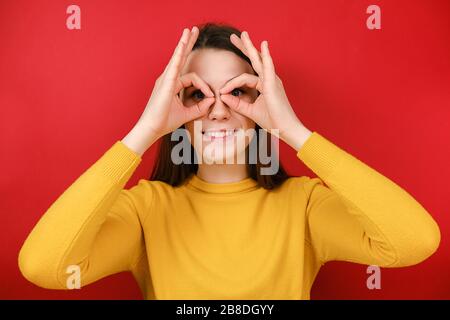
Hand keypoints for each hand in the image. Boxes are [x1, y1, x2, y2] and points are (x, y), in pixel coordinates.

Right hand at [137, 26, 215, 139]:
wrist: (152, 129)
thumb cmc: (165, 122)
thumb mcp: (187, 114)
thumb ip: (199, 108)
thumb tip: (212, 101)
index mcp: (172, 85)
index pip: (192, 78)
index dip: (204, 86)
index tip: (211, 97)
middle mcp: (168, 79)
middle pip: (180, 58)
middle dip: (187, 44)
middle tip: (193, 30)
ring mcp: (166, 79)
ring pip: (177, 57)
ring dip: (184, 43)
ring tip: (189, 30)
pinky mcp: (166, 83)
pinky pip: (174, 65)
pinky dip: (179, 54)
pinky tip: (183, 43)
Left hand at [219, 31, 311, 149]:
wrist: (286, 129)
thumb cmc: (272, 120)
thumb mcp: (250, 111)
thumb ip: (236, 103)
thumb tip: (223, 96)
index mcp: (264, 84)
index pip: (244, 78)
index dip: (231, 83)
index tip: (221, 90)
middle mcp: (269, 79)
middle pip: (254, 60)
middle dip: (244, 48)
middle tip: (234, 37)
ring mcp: (272, 80)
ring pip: (259, 60)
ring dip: (250, 47)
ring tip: (243, 35)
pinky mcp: (273, 84)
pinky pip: (268, 67)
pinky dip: (266, 55)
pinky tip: (263, 44)